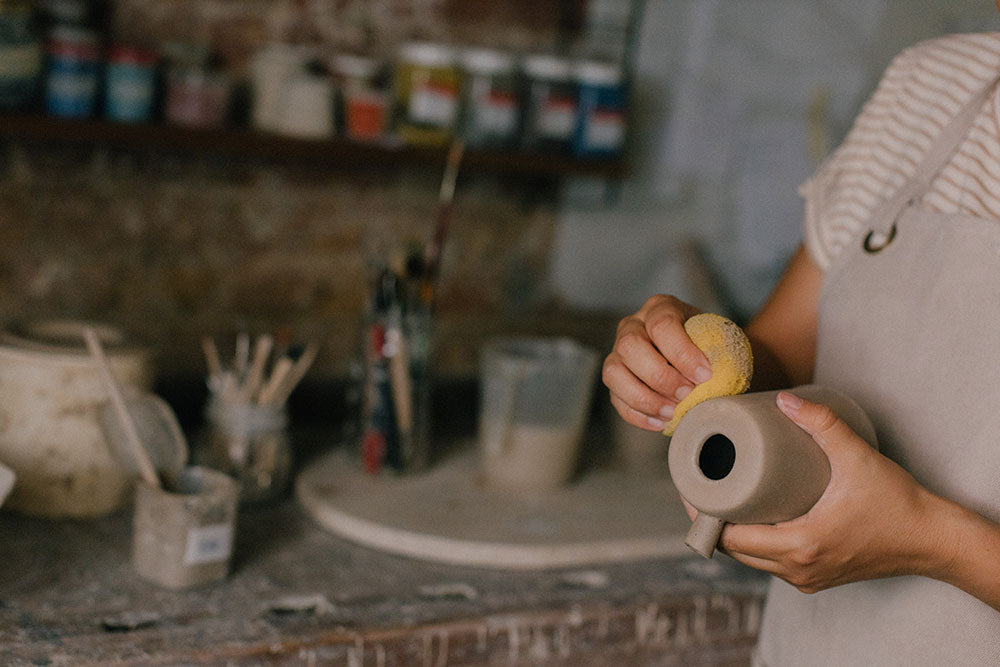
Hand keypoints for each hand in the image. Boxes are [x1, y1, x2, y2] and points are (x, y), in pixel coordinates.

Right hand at [603, 295, 711, 430]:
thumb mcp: (718, 339)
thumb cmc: (710, 347)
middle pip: (630, 346)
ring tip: (672, 412)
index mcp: (660, 308)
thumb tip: (720, 376)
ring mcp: (618, 352)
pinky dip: (638, 415)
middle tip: (686, 394)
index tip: (704, 375)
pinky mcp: (615, 379)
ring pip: (614, 373)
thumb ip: (720, 352)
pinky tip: (661, 421)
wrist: (700, 358)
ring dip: (644, 398)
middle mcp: (633, 325)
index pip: (662, 325)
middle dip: (660, 376)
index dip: (682, 353)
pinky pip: (616, 398)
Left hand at [718, 392, 955, 592]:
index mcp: (800, 546)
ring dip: (733, 534)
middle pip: (734, 551)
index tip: (691, 490)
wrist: (931, 539)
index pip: (730, 539)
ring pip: (752, 560)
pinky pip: (772, 564)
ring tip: (722, 498)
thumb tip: (783, 401)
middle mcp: (798, 570)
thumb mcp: (857, 457)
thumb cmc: (897, 502)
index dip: (704, 516)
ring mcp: (807, 579)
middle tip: (703, 487)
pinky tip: (750, 519)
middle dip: (713, 521)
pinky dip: (756, 544)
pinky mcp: (817, 578)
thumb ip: (822, 423)